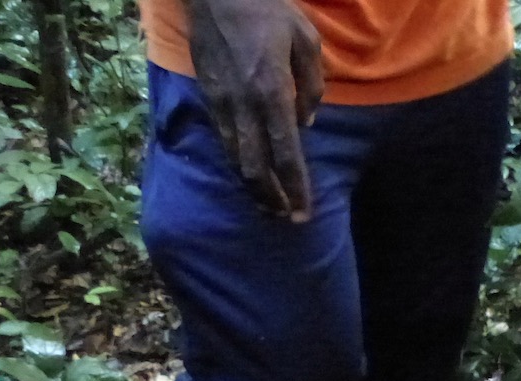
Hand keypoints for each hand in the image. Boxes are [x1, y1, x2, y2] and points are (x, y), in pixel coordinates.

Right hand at [187, 0, 322, 219]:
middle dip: (272, 200)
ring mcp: (222, 104)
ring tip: (269, 207)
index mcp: (273, 92)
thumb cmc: (266, 8)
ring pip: (237, 161)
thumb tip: (306, 124)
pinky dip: (240, 166)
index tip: (303, 213)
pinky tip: (250, 176)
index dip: (295, 189)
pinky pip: (225, 142)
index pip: (286, 155)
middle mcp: (245, 106)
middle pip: (257, 169)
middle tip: (287, 219)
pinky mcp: (208, 98)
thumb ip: (312, 86)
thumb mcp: (306, 40)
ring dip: (254, 189)